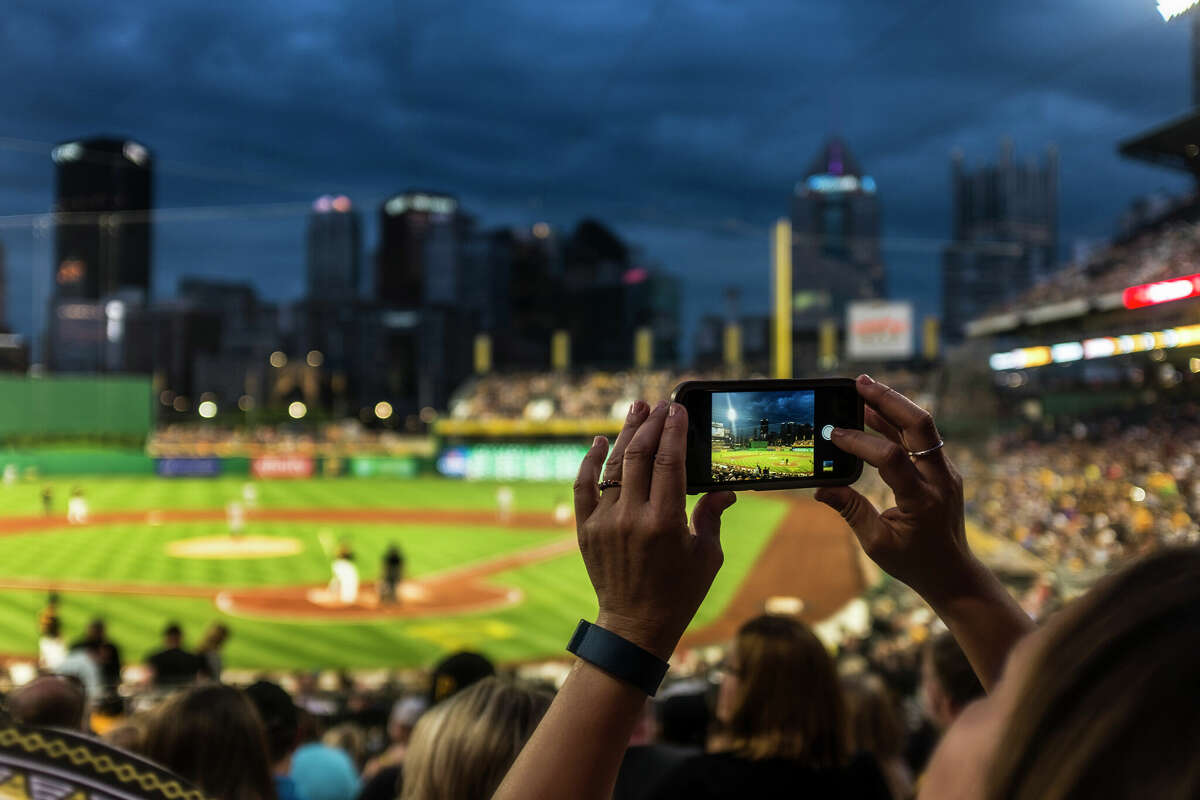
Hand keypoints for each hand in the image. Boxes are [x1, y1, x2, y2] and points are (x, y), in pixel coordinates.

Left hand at [574, 400, 736, 659]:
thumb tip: (725, 490)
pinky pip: (583, 487)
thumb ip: (713, 516)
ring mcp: (605, 522)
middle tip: (658, 404)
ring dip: (625, 434)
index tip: (677, 409)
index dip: (674, 431)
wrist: (635, 625)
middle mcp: (631, 518)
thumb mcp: (707, 555)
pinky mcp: (586, 529)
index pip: (669, 462)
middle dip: (650, 425)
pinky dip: (590, 461)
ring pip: (613, 466)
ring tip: (635, 409)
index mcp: (665, 522)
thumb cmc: (679, 591)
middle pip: (639, 456)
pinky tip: (600, 441)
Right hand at [816, 375, 978, 603]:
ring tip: (862, 388)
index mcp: (923, 500)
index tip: (833, 434)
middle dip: (889, 400)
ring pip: (922, 426)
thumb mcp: (877, 544)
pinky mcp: (942, 468)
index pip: (891, 458)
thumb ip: (851, 511)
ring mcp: (945, 471)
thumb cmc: (914, 562)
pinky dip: (897, 422)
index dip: (860, 442)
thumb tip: (821, 489)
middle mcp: (939, 479)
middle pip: (920, 425)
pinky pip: (921, 437)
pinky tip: (874, 412)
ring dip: (893, 405)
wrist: (953, 572)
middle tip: (859, 382)